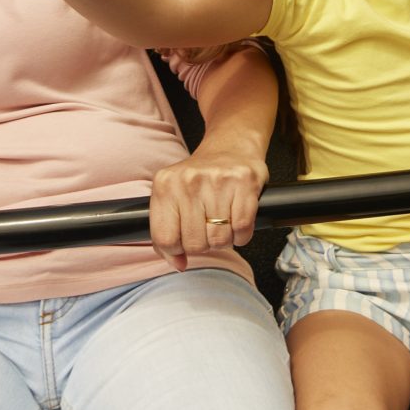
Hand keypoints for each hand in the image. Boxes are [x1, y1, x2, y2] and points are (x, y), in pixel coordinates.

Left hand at [148, 138, 266, 268]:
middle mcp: (189, 181)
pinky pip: (243, 230)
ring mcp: (218, 181)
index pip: (165, 239)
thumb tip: (178, 265)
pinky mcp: (245, 182)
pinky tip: (237, 219)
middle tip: (207, 228)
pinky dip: (242, 235)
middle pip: (195, 244)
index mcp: (165, 185)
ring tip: (223, 222)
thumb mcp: (173, 197)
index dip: (176, 250)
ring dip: (224, 239)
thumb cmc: (200, 178)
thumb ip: (166, 233)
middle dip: (203, 244)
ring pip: (220, 240)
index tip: (184, 244)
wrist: (231, 145)